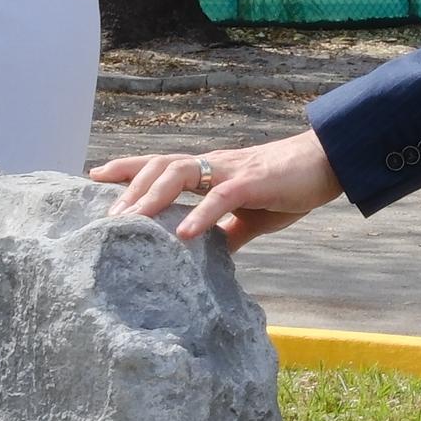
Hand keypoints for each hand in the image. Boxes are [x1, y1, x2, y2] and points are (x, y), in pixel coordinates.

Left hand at [93, 133, 342, 245]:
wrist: (325, 163)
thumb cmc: (287, 186)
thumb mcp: (252, 216)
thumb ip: (227, 231)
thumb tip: (206, 256)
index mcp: (209, 172)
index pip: (160, 166)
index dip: (127, 169)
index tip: (95, 177)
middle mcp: (212, 165)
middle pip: (159, 166)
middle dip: (129, 187)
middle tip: (106, 218)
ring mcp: (230, 171)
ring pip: (180, 172)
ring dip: (152, 197)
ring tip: (131, 222)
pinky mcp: (253, 182)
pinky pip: (221, 197)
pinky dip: (200, 215)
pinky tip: (184, 235)